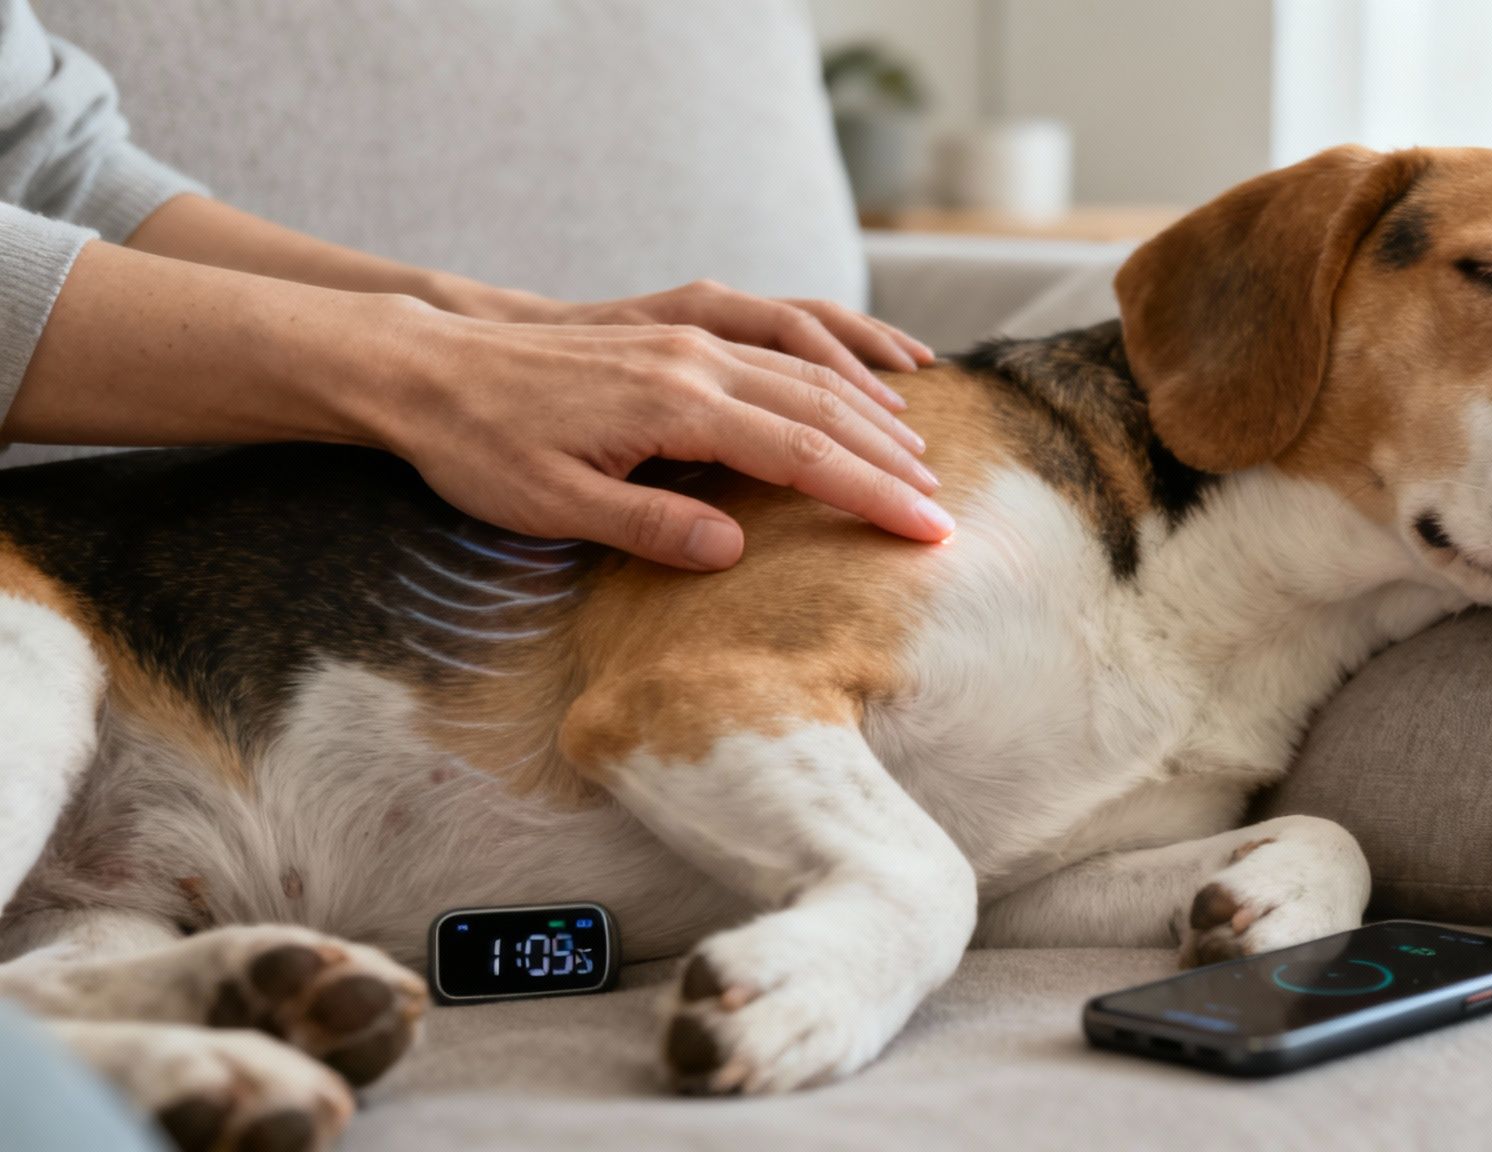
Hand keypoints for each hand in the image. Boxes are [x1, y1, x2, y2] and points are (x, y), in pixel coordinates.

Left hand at [366, 300, 951, 571]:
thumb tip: (734, 554)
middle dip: (889, 459)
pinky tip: (862, 373)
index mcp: (675, 404)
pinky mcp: (675, 328)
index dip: (871, 495)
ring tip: (917, 452)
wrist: (424, 368)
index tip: (926, 531)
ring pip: (807, 366)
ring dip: (871, 409)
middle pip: (822, 407)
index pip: (801, 455)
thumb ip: (649, 526)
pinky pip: (779, 334)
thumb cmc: (481, 447)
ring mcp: (687, 335)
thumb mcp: (552, 506)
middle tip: (941, 508)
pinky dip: (835, 354)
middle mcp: (695, 358)